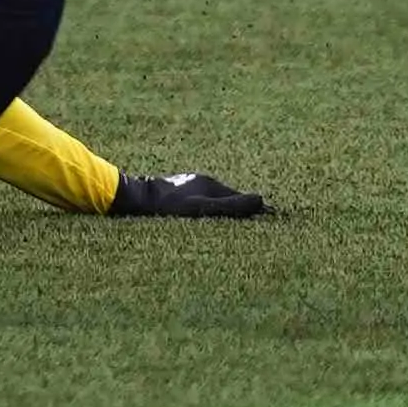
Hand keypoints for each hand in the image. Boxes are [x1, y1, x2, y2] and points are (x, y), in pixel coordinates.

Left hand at [107, 170, 265, 218]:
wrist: (132, 200)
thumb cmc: (165, 206)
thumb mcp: (200, 209)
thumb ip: (229, 207)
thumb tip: (262, 201)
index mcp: (210, 184)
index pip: (240, 199)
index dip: (256, 209)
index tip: (275, 217)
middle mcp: (201, 182)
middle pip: (229, 199)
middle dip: (244, 210)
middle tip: (263, 223)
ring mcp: (189, 187)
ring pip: (215, 201)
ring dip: (228, 211)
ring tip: (241, 225)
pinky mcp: (177, 194)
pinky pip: (202, 203)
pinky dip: (212, 212)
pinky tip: (210, 221)